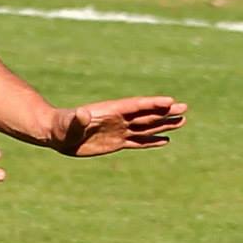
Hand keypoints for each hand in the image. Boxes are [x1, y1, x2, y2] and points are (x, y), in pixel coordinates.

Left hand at [47, 96, 186, 157]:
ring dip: (164, 124)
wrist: (57, 135)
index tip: (170, 101)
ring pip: (146, 127)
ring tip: (182, 120)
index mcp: (110, 111)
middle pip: (146, 114)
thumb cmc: (61, 126)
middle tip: (185, 108)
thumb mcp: (69, 122)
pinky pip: (138, 141)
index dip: (153, 103)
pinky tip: (166, 140)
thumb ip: (78, 118)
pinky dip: (152, 141)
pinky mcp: (116, 142)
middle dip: (165, 111)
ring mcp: (119, 130)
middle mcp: (118, 119)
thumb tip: (82, 113)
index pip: (136, 106)